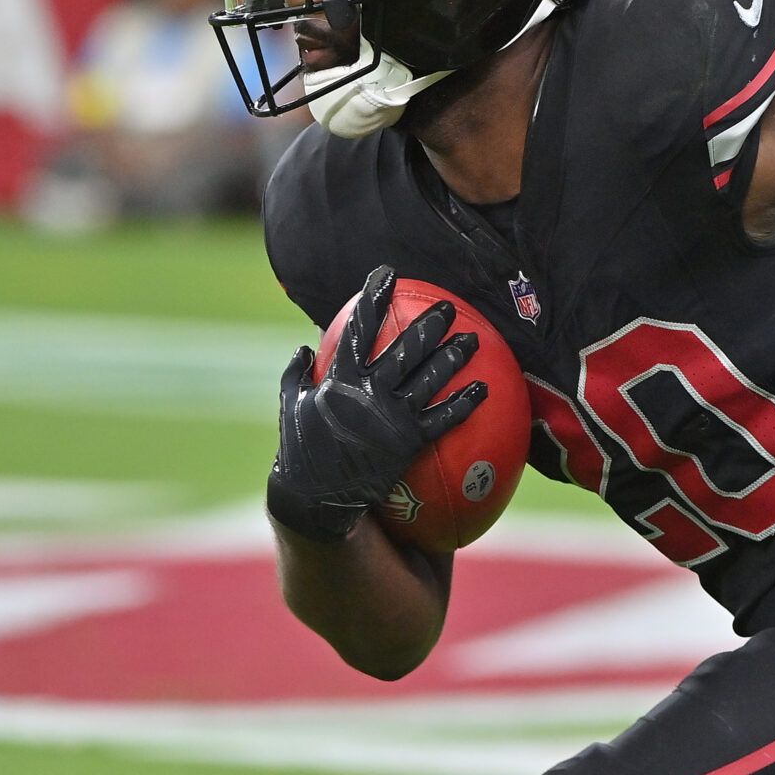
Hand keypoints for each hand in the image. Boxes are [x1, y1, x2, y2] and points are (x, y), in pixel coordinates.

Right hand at [267, 265, 486, 541]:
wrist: (317, 499)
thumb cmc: (303, 451)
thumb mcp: (290, 407)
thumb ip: (296, 375)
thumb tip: (304, 347)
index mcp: (339, 379)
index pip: (358, 328)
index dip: (373, 298)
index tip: (387, 275)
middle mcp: (369, 393)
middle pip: (406, 348)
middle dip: (429, 323)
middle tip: (448, 306)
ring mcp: (391, 417)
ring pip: (430, 378)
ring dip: (454, 356)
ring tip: (473, 339)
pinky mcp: (408, 442)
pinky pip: (443, 419)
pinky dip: (464, 403)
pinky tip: (483, 390)